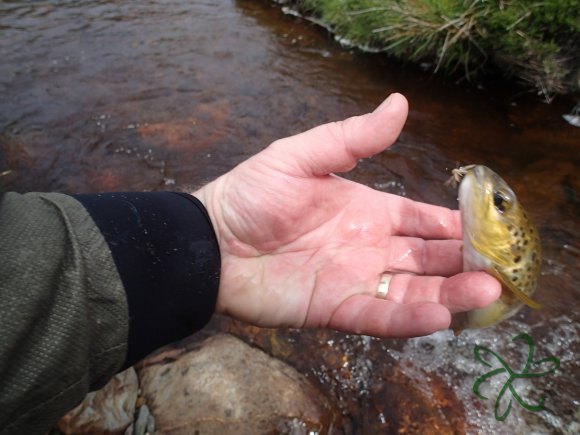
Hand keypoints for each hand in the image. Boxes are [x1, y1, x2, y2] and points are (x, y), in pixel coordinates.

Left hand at [193, 93, 499, 337]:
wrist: (211, 241)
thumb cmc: (252, 195)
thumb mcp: (302, 156)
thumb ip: (352, 138)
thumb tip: (401, 104)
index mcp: (367, 211)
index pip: (421, 220)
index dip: (453, 224)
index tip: (487, 227)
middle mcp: (368, 248)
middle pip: (426, 258)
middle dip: (462, 262)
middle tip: (499, 265)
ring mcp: (353, 280)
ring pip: (412, 290)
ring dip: (449, 293)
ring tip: (485, 291)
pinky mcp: (334, 308)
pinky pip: (378, 316)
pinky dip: (407, 318)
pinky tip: (439, 316)